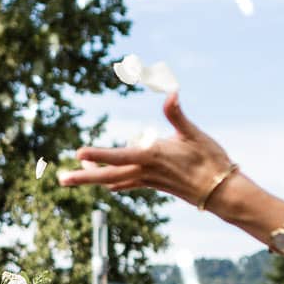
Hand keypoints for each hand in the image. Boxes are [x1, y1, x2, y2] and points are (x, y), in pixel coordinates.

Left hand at [61, 95, 235, 207]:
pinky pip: (126, 184)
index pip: (119, 156)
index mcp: (153, 156)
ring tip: (73, 176)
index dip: (99, 155)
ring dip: (93, 179)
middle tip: (60, 179)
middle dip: (83, 178)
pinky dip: (112, 182)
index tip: (78, 153)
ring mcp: (148, 180)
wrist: (222, 192)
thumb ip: (177, 114)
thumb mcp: (194, 134)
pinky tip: (106, 183)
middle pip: (108, 176)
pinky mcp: (153, 185)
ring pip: (113, 181)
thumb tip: (171, 92)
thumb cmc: (211, 160)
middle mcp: (146, 171)